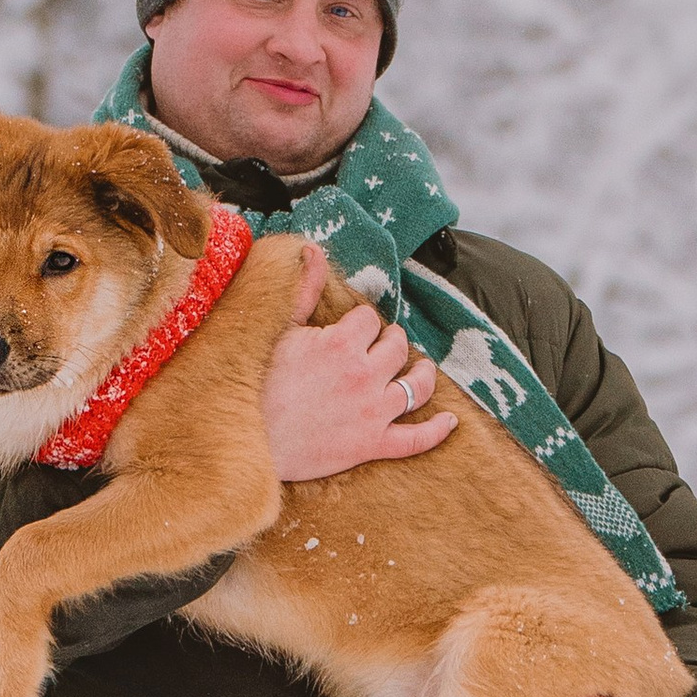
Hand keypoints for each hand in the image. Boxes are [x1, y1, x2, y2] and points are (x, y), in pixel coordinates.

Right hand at [261, 245, 457, 482]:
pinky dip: (437, 430)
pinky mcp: (371, 445)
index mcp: (342, 343)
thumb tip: (313, 250)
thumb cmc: (256, 383)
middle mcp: (365, 375)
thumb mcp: (278, 330)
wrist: (246, 439)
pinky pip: (415, 439)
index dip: (361, 323)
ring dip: (423, 375)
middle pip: (397, 348)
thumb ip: (304, 289)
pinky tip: (450, 421)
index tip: (352, 330)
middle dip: (392, 343)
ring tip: (422, 370)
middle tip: (385, 346)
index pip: (369, 320)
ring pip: (416, 388)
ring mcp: (372, 412)